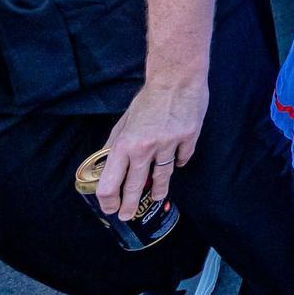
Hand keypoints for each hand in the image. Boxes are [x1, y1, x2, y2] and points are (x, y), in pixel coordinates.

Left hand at [96, 76, 207, 217]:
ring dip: (157, 191)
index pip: (110, 184)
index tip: (110, 207)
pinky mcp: (189, 139)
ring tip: (156, 199)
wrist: (177, 79)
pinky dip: (177, 162)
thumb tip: (105, 161)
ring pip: (162, 178)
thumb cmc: (149, 98)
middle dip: (130, 205)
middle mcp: (145, 149)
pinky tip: (175, 162)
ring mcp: (169, 145)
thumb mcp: (124, 121)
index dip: (108, 201)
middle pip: (135, 187)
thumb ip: (115, 143)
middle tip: (128, 215)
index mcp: (125, 144)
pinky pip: (182, 159)